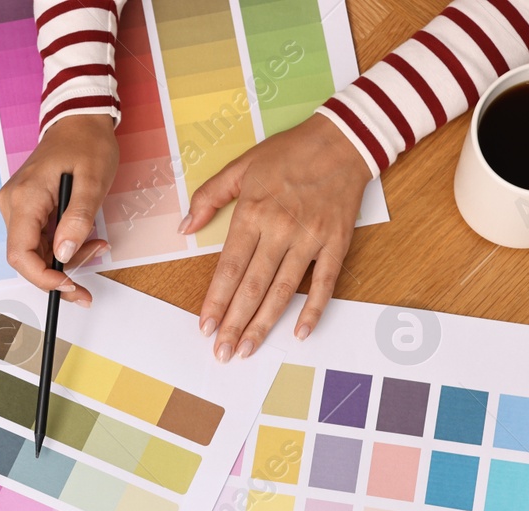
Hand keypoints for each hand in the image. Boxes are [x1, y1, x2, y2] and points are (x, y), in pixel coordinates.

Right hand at [0, 114, 117, 303]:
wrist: (79, 120)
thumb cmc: (87, 143)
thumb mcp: (93, 181)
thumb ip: (78, 219)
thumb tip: (64, 253)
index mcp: (25, 198)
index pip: (20, 254)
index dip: (42, 278)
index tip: (70, 286)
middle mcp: (13, 205)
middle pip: (27, 258)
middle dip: (59, 273)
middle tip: (90, 274)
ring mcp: (17, 207)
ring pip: (35, 252)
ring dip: (65, 260)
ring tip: (97, 245)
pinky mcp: (26, 208)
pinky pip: (40, 240)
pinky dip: (63, 247)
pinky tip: (85, 238)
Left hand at [185, 114, 372, 359]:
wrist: (343, 139)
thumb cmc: (289, 152)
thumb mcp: (241, 166)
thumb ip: (209, 197)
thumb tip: (185, 227)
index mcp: (253, 214)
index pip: (229, 268)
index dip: (216, 301)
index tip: (205, 327)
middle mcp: (280, 230)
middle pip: (253, 287)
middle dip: (235, 324)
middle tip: (222, 353)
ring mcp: (310, 238)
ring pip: (283, 290)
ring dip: (264, 324)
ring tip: (248, 349)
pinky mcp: (336, 242)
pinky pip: (325, 282)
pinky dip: (313, 309)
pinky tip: (300, 332)